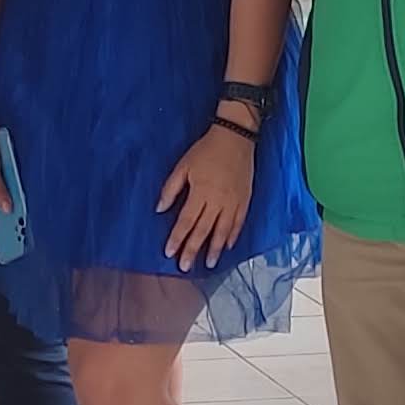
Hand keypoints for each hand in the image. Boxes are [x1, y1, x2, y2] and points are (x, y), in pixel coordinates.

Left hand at [154, 121, 257, 267]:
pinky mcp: (245, 200)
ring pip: (223, 231)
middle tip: (185, 267)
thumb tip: (159, 209)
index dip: (177, 238)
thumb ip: (171, 189)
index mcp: (200, 193)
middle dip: (192, 250)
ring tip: (208, 264)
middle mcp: (217, 201)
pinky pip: (239, 222)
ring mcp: (233, 202)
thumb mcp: (183, 166)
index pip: (185, 222)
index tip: (169, 253)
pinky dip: (233, 236)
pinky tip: (228, 246)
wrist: (235, 137)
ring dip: (215, 248)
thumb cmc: (206, 150)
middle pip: (203, 231)